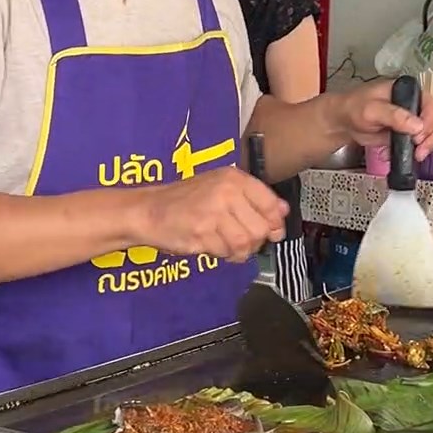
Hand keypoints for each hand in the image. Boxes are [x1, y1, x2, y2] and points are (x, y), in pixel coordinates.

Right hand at [137, 167, 287, 259]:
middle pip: (261, 228)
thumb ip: (253, 199)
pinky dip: (221, 254)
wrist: (149, 210)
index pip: (271, 203)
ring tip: (226, 245)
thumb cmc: (186, 201)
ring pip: (246, 243)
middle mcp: (226, 191)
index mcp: (234, 178)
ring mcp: (214, 211)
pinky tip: (211, 245)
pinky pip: (225, 252)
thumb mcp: (221, 188)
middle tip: (241, 241)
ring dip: (238, 251)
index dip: (275, 222)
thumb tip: (283, 211)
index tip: (271, 231)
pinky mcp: (201, 231)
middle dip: (255, 241)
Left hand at [333, 79, 432, 158]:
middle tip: (420, 151)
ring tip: (415, 156)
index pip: (431, 103)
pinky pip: (419, 142)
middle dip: (431, 137)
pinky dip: (415, 151)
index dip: (430, 121)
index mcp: (407, 90)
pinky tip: (403, 156)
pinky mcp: (407, 132)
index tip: (419, 137)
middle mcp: (413, 102)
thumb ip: (394, 115)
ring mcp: (411, 118)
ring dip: (426, 146)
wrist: (342, 121)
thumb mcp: (372, 110)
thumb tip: (418, 125)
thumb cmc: (354, 108)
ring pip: (431, 132)